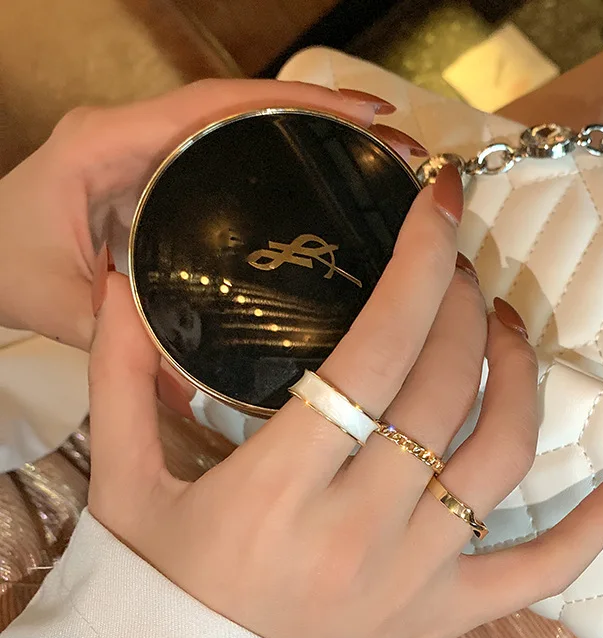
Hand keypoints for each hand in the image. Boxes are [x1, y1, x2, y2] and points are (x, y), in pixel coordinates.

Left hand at [0, 80, 409, 350]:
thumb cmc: (2, 266)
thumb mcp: (59, 303)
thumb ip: (122, 342)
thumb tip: (188, 392)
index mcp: (109, 145)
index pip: (212, 107)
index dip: (288, 103)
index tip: (357, 113)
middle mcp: (133, 134)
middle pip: (239, 106)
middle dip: (318, 113)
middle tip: (387, 138)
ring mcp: (147, 149)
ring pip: (235, 125)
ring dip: (302, 130)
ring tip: (368, 153)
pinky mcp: (156, 172)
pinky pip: (222, 153)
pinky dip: (272, 157)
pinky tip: (314, 180)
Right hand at [88, 164, 602, 637]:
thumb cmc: (164, 596)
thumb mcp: (123, 490)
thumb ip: (120, 379)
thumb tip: (120, 285)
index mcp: (278, 487)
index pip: (373, 351)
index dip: (418, 265)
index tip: (439, 202)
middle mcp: (360, 526)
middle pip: (445, 386)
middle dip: (463, 304)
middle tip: (457, 266)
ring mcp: (417, 575)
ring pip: (502, 455)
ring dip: (517, 374)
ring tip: (504, 328)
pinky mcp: (450, 614)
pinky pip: (545, 568)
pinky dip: (601, 519)